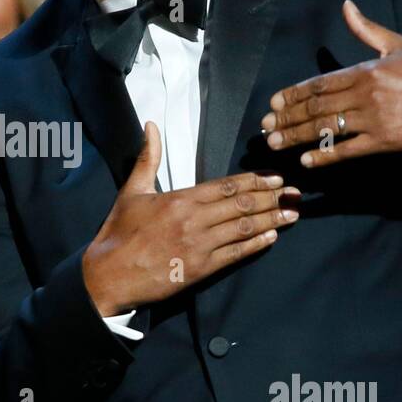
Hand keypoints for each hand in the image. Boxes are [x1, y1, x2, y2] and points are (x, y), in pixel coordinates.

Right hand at [82, 123, 298, 314]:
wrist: (109, 275)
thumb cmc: (118, 233)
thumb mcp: (132, 191)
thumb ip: (148, 158)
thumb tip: (151, 126)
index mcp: (180, 199)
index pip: (226, 186)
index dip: (254, 180)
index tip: (274, 177)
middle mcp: (194, 220)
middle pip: (241, 205)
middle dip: (270, 197)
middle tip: (292, 192)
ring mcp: (199, 245)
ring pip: (243, 228)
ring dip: (271, 219)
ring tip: (292, 213)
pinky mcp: (200, 269)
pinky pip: (236, 254)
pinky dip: (256, 244)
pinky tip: (272, 237)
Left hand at [261, 0, 401, 168]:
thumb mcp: (400, 45)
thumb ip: (368, 30)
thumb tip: (346, 6)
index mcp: (367, 71)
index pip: (320, 83)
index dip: (294, 94)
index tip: (274, 102)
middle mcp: (366, 95)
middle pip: (317, 107)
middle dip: (288, 116)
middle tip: (265, 125)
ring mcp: (374, 119)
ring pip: (326, 128)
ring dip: (297, 136)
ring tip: (275, 143)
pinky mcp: (384, 141)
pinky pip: (347, 151)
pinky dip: (325, 157)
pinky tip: (307, 161)